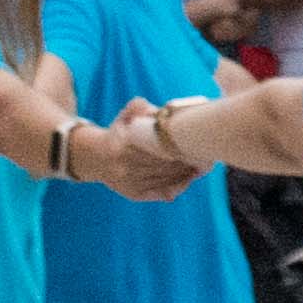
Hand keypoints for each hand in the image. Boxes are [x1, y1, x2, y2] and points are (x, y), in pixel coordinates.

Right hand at [69, 103, 199, 200]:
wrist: (95, 158)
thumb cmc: (119, 133)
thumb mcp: (125, 116)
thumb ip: (140, 107)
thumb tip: (160, 111)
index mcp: (123, 145)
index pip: (158, 147)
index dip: (179, 145)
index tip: (195, 140)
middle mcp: (125, 167)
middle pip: (165, 164)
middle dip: (187, 160)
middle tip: (206, 154)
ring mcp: (130, 183)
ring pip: (166, 179)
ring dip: (187, 173)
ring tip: (203, 165)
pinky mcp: (134, 195)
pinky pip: (162, 192)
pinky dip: (179, 185)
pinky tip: (190, 177)